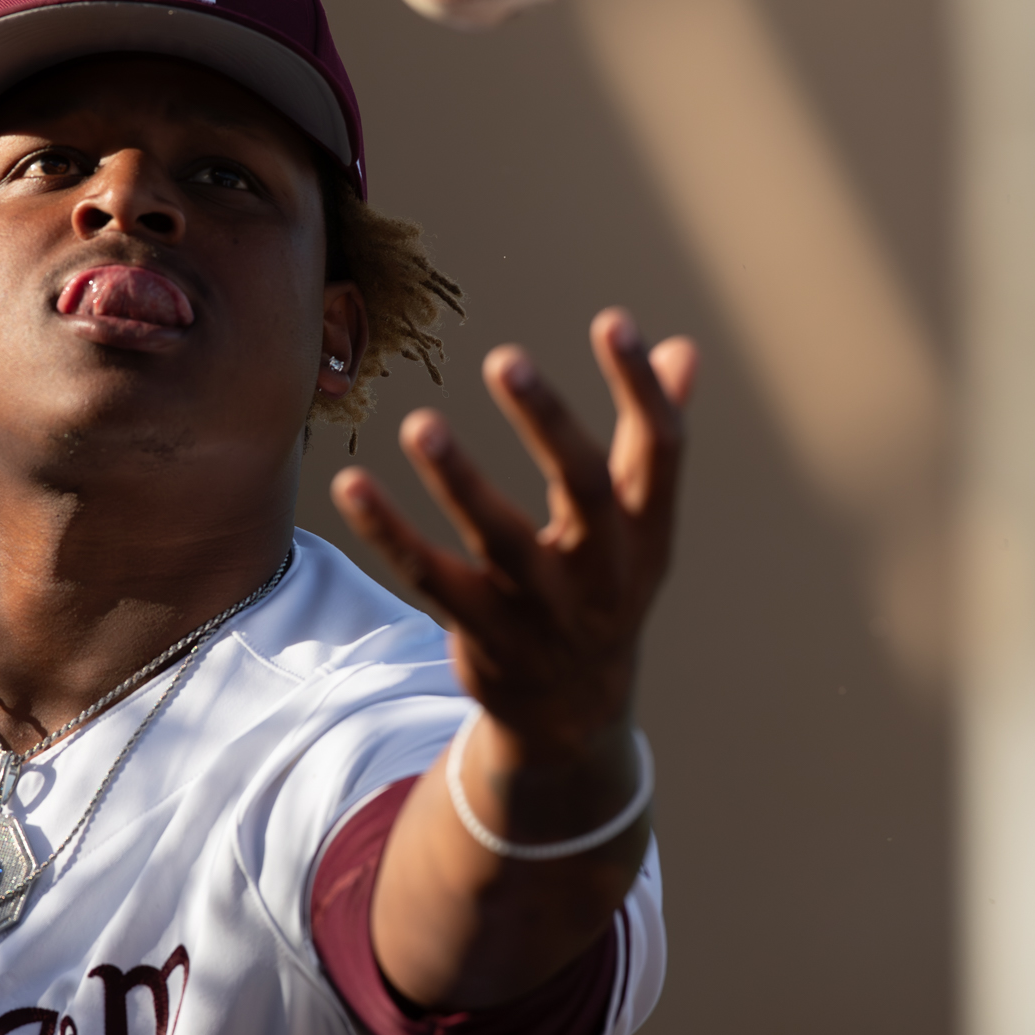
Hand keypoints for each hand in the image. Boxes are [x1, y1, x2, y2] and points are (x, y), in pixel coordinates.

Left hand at [332, 309, 697, 759]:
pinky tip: (350, 483)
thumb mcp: (642, 527)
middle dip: (548, 424)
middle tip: (505, 359)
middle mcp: (603, 572)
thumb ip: (652, 441)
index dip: (640, 388)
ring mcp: (542, 610)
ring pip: (500, 540)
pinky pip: (429, 577)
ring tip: (420, 423)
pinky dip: (388, 531)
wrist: (575, 714)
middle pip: (584, 491)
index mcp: (648, 535)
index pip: (659, 453)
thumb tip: (684, 349)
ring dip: (459, 480)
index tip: (613, 320)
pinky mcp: (483, 634)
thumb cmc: (604, 589)